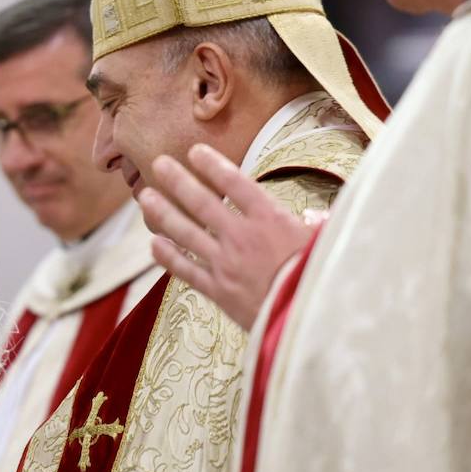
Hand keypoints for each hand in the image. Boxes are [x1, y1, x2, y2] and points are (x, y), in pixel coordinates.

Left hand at [136, 144, 314, 329]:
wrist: (311, 320)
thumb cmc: (323, 278)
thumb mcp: (326, 243)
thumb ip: (316, 227)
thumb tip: (315, 219)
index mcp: (271, 220)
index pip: (236, 183)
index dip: (213, 165)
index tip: (194, 151)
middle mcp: (242, 237)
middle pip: (202, 202)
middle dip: (177, 180)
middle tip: (157, 163)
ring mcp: (226, 264)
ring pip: (185, 233)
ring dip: (163, 213)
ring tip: (144, 197)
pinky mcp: (218, 292)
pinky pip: (186, 271)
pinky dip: (168, 257)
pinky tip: (153, 244)